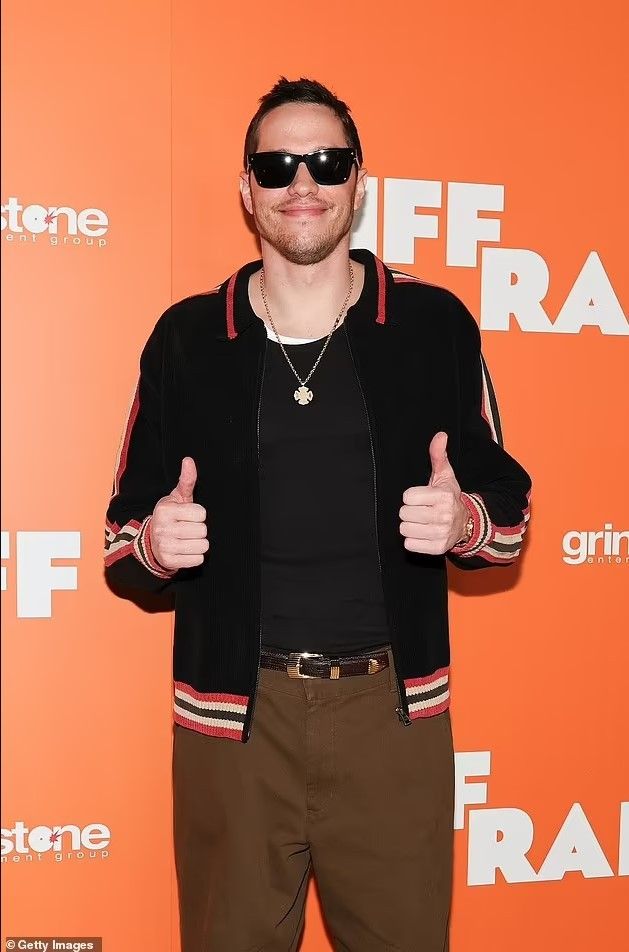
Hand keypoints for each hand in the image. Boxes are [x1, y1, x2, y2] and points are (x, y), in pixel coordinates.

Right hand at [149, 457, 208, 569]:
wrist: (151, 542)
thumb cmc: (170, 517)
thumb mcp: (177, 498)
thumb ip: (186, 480)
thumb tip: (189, 460)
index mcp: (165, 510)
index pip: (201, 514)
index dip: (198, 515)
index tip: (188, 515)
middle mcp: (163, 528)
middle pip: (202, 530)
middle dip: (199, 529)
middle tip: (187, 529)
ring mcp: (165, 546)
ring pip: (203, 546)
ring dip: (199, 543)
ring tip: (187, 539)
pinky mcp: (170, 562)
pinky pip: (198, 559)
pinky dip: (195, 556)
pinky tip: (185, 550)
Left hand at [399, 432, 467, 554]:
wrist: (465, 523)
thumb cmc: (449, 497)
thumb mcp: (445, 476)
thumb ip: (438, 455)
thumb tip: (440, 435)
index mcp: (443, 496)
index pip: (407, 497)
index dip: (411, 496)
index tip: (421, 497)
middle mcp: (444, 515)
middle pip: (404, 513)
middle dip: (410, 511)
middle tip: (421, 510)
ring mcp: (441, 533)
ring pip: (405, 529)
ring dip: (410, 526)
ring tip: (422, 522)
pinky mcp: (437, 548)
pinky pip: (409, 544)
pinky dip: (413, 540)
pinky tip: (423, 533)